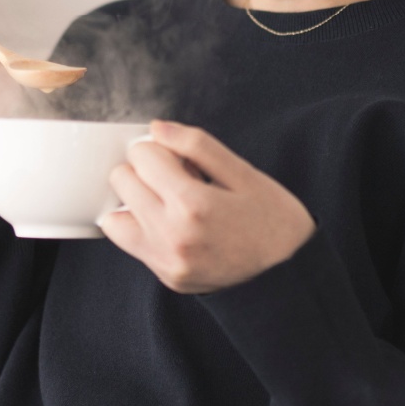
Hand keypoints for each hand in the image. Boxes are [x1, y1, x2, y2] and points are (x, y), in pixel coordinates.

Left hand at [99, 120, 315, 293]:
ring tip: (167, 201)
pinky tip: (170, 224)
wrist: (291, 276)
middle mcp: (171, 236)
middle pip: (121, 181)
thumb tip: (156, 128)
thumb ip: (197, 145)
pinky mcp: (166, 277)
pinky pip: (131, 245)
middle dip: (144, 170)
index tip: (178, 157)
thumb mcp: (244, 173)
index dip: (159, 147)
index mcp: (192, 204)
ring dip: (134, 201)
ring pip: (113, 218)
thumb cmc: (274, 220)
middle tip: (176, 177)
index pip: (142, 155)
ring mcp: (166, 261)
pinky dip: (142, 228)